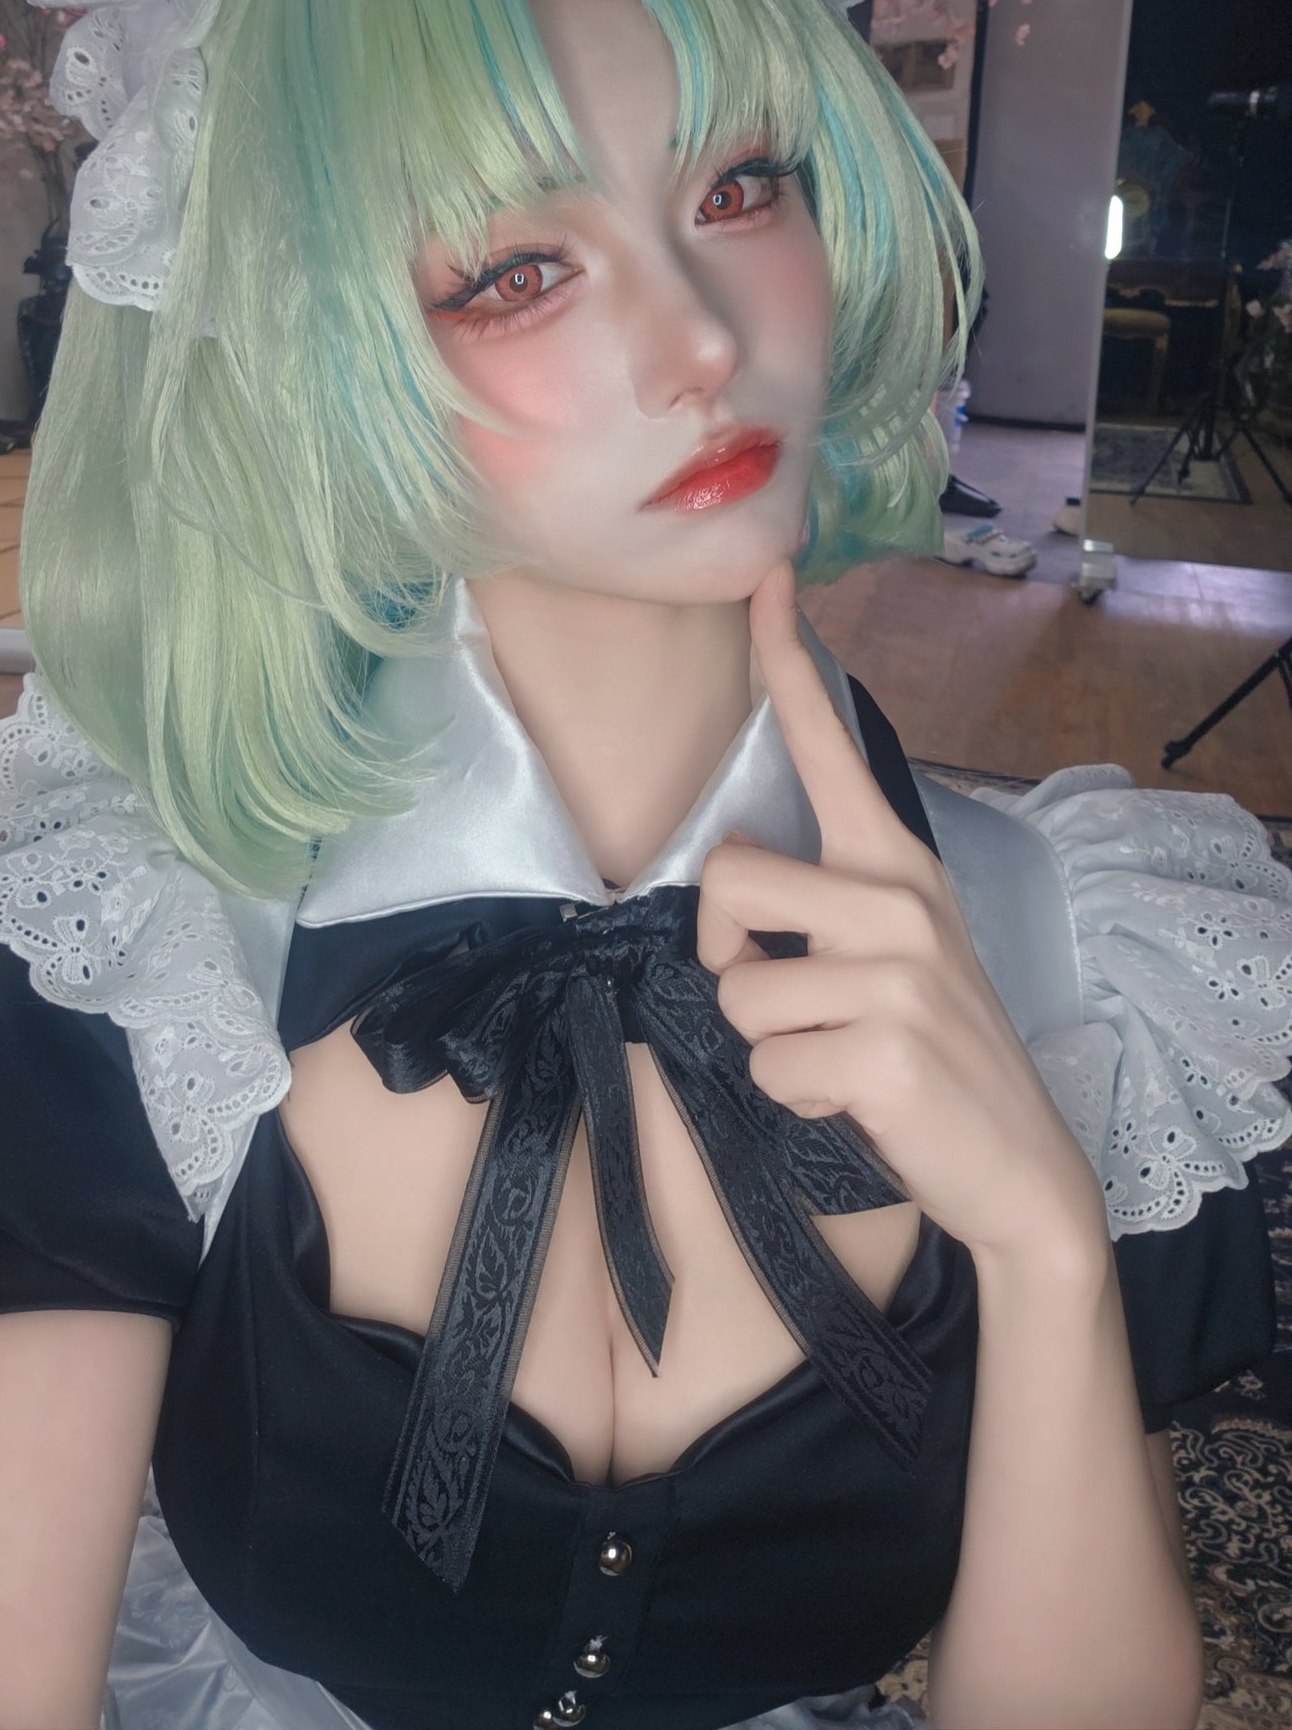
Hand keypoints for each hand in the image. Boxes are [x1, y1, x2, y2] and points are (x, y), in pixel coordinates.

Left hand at [697, 559, 1107, 1265]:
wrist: (1018, 1165)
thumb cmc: (931, 1050)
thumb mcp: (893, 954)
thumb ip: (823, 906)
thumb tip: (727, 898)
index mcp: (894, 861)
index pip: (826, 742)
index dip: (786, 660)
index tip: (767, 580)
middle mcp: (897, 896)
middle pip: (725, 881)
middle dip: (727, 956)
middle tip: (790, 996)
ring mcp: (896, 971)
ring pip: (734, 991)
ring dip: (768, 1042)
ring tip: (836, 1053)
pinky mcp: (883, 1047)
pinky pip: (765, 1066)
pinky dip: (793, 1098)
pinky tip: (853, 1099)